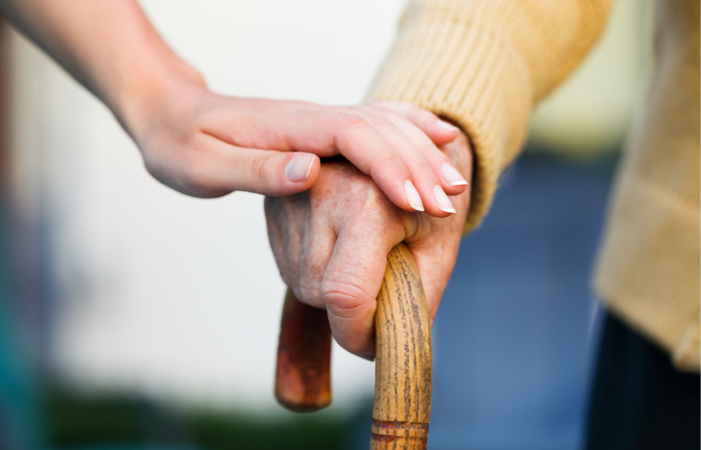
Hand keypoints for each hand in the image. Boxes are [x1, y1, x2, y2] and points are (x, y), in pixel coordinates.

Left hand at [0, 0, 465, 211]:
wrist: (169, 112)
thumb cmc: (180, 145)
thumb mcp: (203, 167)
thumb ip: (257, 171)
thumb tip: (311, 171)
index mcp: (289, 128)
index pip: (354, 138)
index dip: (390, 167)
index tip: (417, 201)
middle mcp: (312, 117)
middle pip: (379, 130)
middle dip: (418, 165)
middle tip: (450, 203)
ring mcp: (318, 119)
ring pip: (383, 125)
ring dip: (420, 151)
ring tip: (453, 183)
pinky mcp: (318, 128)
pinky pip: (374, 123)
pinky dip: (409, 129)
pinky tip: (434, 138)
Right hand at [265, 128, 471, 357]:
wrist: (405, 146)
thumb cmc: (429, 198)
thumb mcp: (438, 247)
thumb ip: (416, 300)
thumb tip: (387, 346)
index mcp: (367, 200)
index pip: (345, 293)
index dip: (358, 334)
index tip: (375, 346)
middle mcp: (318, 191)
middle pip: (319, 293)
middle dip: (350, 312)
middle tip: (382, 290)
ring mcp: (290, 195)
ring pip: (301, 284)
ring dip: (331, 292)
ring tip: (364, 259)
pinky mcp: (274, 203)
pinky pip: (289, 266)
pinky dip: (316, 273)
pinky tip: (340, 248)